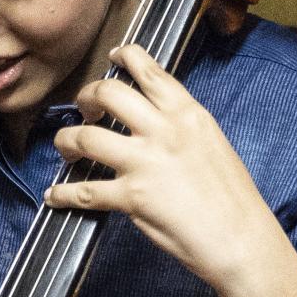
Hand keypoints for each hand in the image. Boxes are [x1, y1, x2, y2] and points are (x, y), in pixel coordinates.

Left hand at [47, 44, 284, 296]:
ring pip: (86, 137)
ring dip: (67, 140)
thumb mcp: (213, 143)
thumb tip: (156, 121)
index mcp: (188, 114)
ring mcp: (145, 162)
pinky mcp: (132, 197)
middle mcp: (163, 130)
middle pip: (107, 94)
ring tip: (67, 148)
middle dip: (86, 98)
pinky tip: (55, 195)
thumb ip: (183, 127)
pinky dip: (63, 193)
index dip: (125, 58)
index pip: (149, 71)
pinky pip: (84, 191)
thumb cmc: (233, 198)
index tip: (112, 58)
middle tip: (83, 110)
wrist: (240, 238)